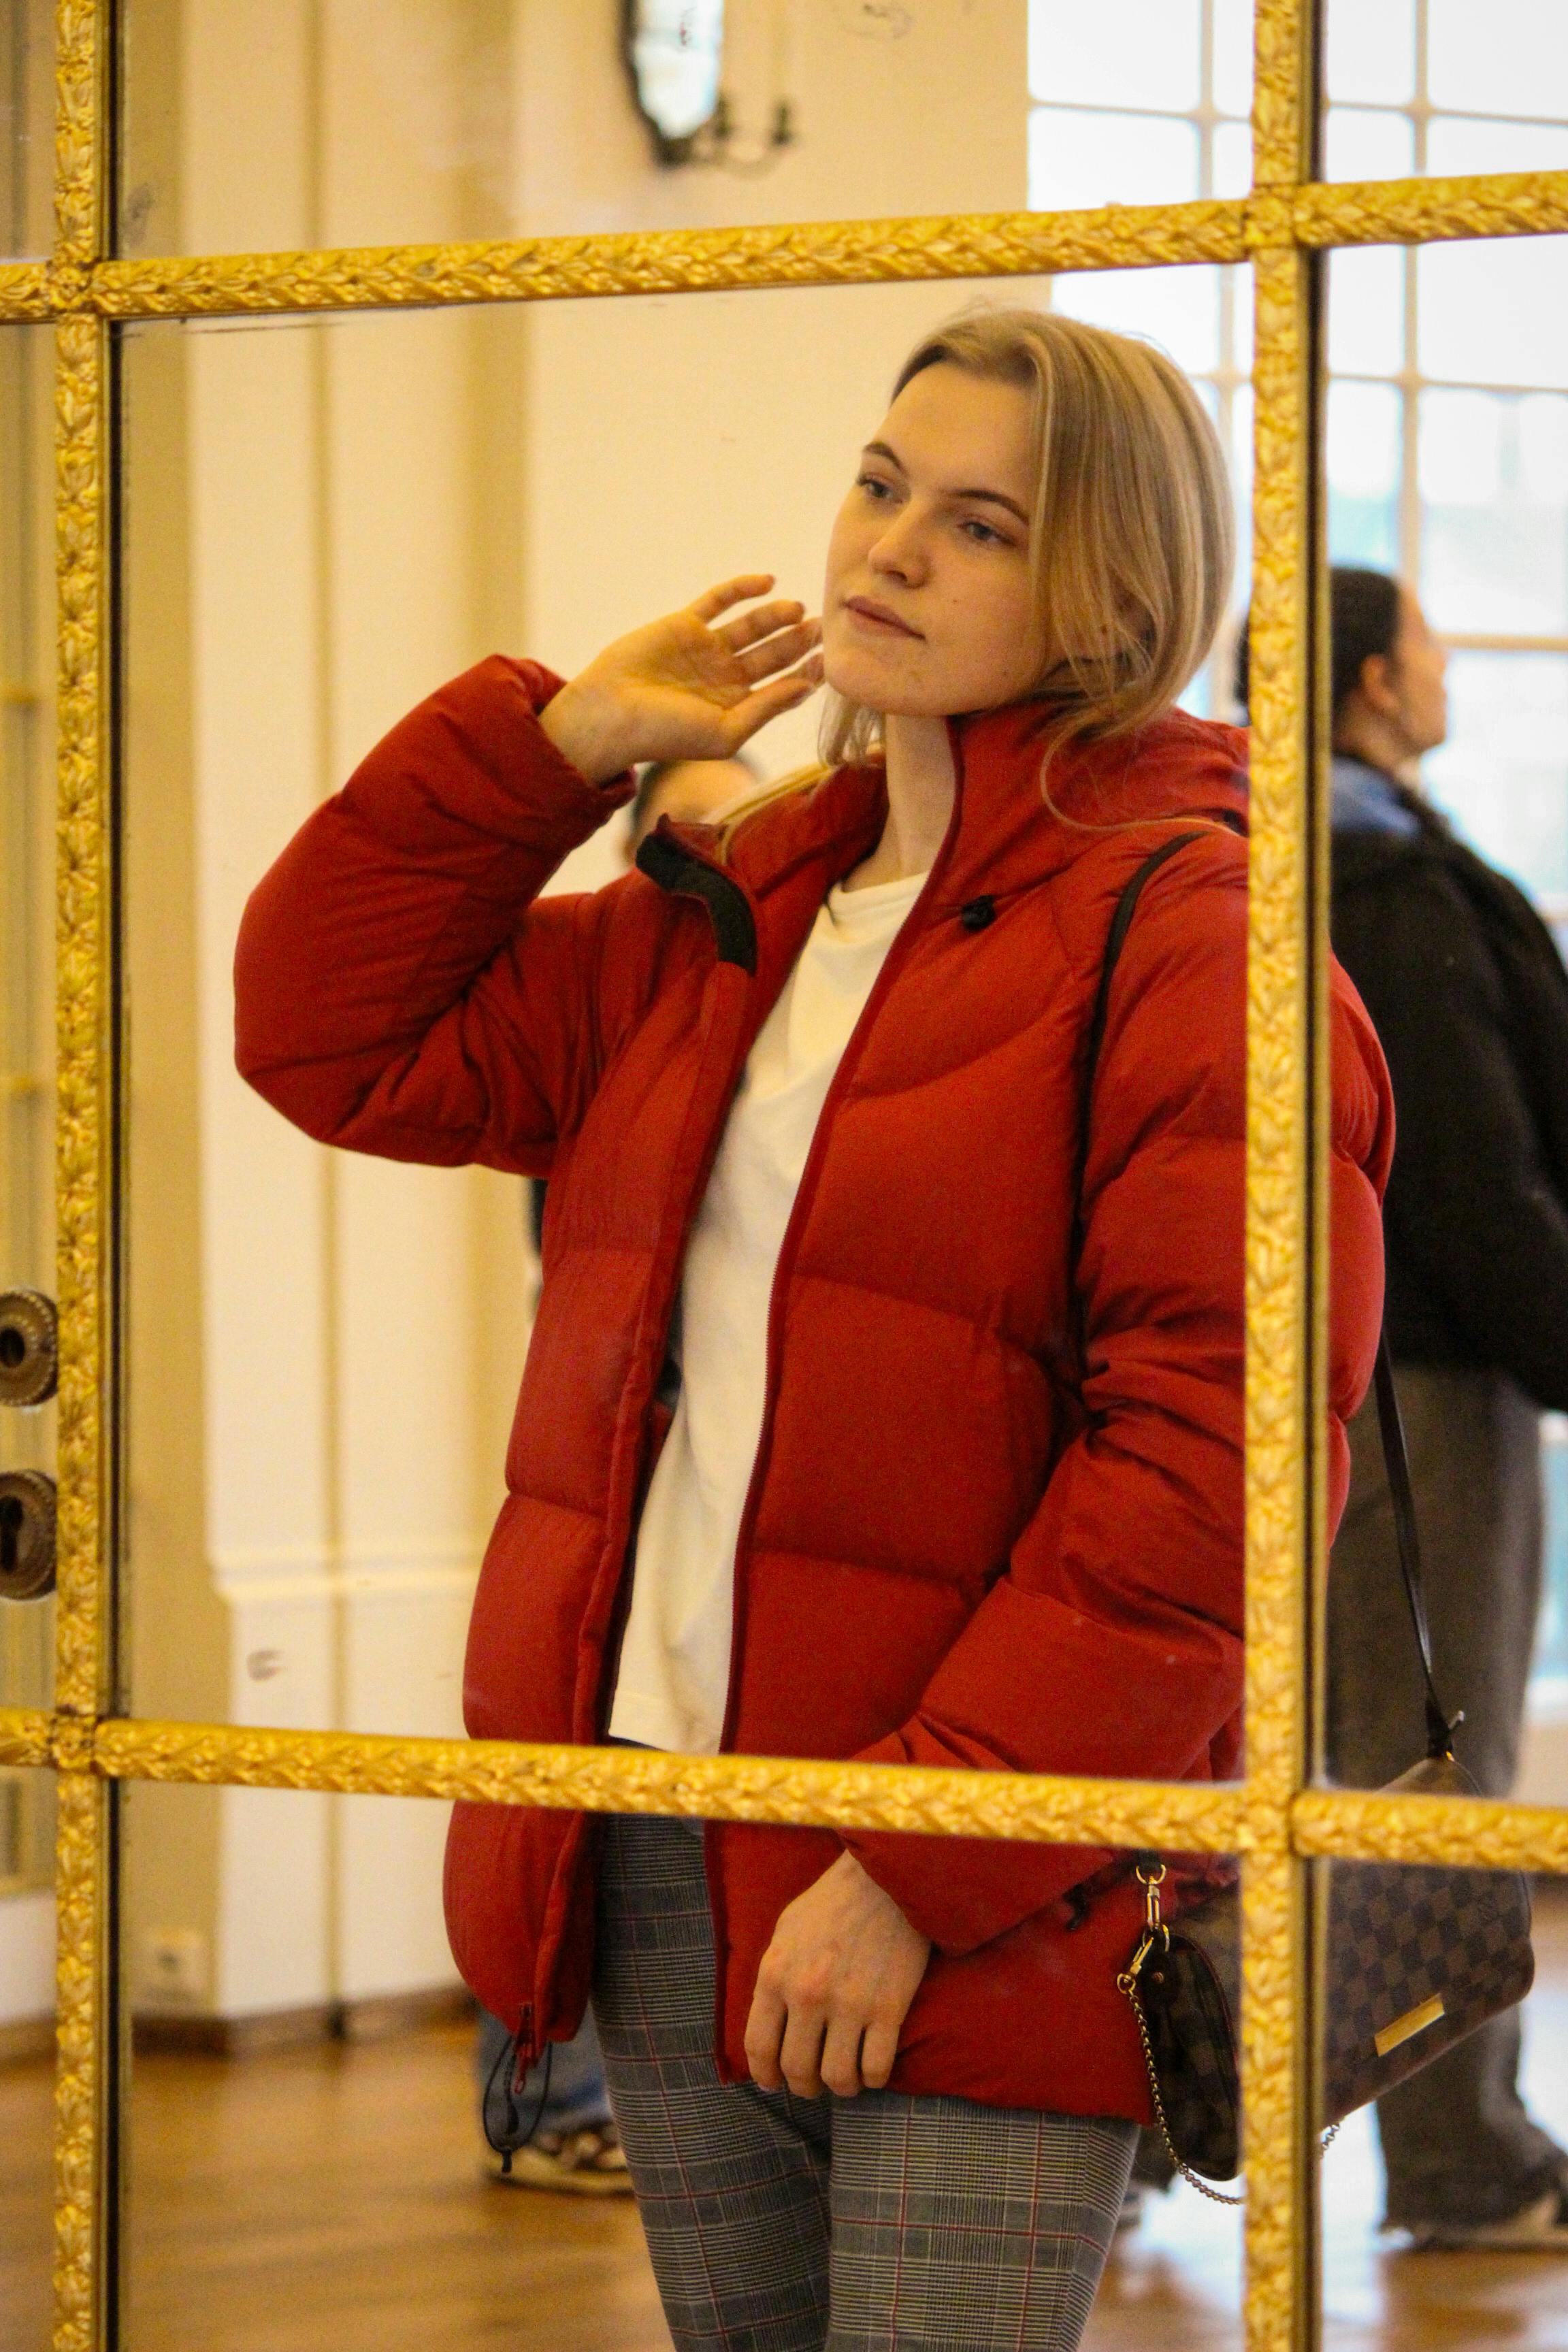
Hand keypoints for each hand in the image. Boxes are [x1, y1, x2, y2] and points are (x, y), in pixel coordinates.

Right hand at [539, 576, 822, 783]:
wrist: (610, 713)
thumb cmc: (666, 734)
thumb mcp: (725, 732)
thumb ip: (767, 709)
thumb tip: (807, 686)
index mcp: (738, 708)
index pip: (782, 686)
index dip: (805, 672)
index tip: (826, 659)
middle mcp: (725, 678)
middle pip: (772, 654)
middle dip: (798, 641)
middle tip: (821, 627)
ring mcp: (706, 649)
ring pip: (752, 626)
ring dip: (776, 615)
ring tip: (798, 609)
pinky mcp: (685, 625)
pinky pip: (719, 600)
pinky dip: (743, 589)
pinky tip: (768, 582)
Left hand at [744, 1850, 930, 2098]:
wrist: (886, 1878)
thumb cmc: (833, 1904)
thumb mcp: (786, 1932)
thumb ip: (773, 1979)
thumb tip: (766, 2028)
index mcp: (775, 1974)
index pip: (758, 2047)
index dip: (765, 2075)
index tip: (774, 2082)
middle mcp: (808, 1994)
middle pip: (796, 2070)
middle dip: (803, 2087)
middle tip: (812, 2084)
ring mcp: (850, 2003)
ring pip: (837, 2078)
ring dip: (840, 2087)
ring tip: (845, 2078)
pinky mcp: (889, 2007)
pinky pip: (876, 2069)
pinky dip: (872, 2078)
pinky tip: (872, 2067)